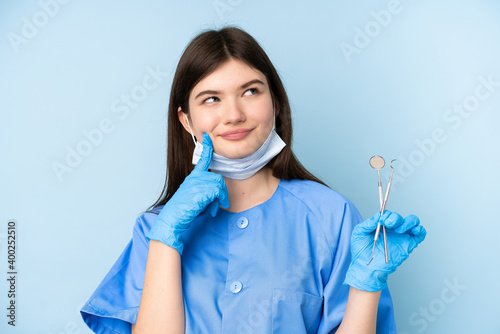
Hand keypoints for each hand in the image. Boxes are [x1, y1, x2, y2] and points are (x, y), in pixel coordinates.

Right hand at [146, 133, 229, 254]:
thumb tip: (219, 197)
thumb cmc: (184, 211)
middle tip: (219, 205)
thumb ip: (206, 192)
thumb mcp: (197, 198)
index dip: (207, 147)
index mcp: (193, 177)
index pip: (202, 159)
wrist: (172, 219)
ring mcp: (197, 183)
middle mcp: (194, 178)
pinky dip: (219, 202)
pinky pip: (218, 192)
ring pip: (219, 184)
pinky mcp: (200, 190)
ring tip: (214, 210)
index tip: (208, 137)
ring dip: (220, 198)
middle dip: (221, 192)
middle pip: (217, 178)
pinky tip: (213, 211)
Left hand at [344, 211, 425, 291]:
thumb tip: (379, 215)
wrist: (366, 267)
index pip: (388, 214)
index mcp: (382, 225)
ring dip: (407, 222)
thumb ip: (368, 223)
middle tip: (388, 224)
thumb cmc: (361, 250)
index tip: (381, 221)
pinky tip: (415, 229)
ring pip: (412, 222)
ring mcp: (401, 237)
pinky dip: (420, 230)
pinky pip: (419, 235)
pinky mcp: (408, 245)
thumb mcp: (359, 232)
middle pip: (400, 217)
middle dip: (395, 218)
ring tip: (398, 230)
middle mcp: (392, 229)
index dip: (386, 215)